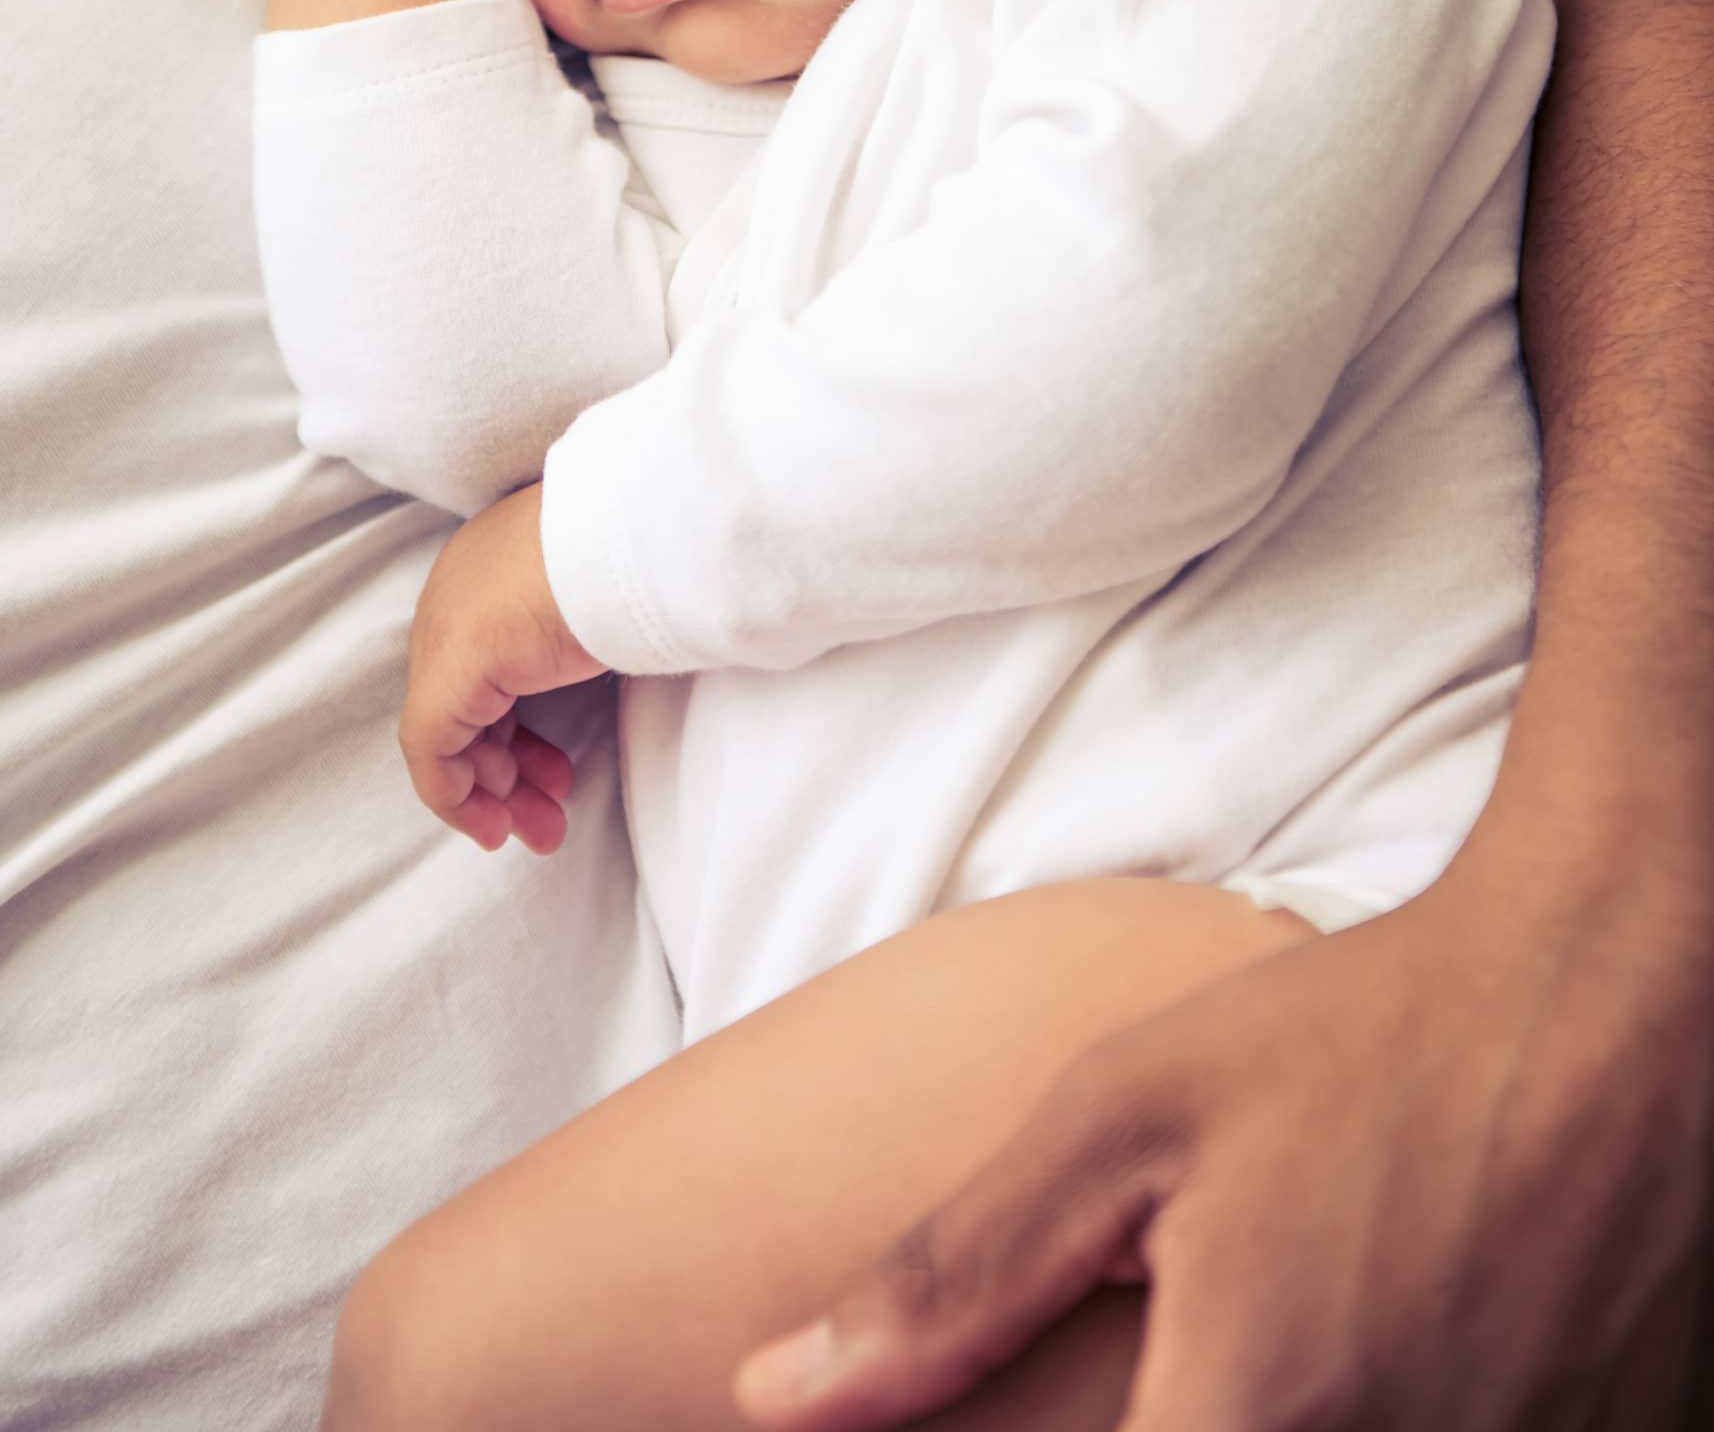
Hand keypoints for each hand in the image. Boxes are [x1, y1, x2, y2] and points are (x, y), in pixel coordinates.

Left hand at [400, 481, 607, 854]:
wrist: (636, 537)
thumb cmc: (639, 557)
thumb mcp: (601, 598)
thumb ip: (575, 638)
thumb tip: (589, 672)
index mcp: (488, 568)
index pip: (484, 668)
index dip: (517, 731)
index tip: (559, 772)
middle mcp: (453, 595)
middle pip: (466, 704)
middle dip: (507, 771)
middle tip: (547, 815)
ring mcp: (446, 632)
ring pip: (445, 733)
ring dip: (491, 794)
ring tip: (538, 832)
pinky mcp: (449, 672)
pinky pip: (431, 749)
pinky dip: (455, 796)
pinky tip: (492, 827)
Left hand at [734, 843, 1712, 1430]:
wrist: (1604, 994)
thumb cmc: (1353, 1040)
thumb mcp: (1123, 1119)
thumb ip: (950, 1277)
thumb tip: (765, 1393)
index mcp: (1245, 1426)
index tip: (1041, 1410)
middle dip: (1139, 1424)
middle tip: (1162, 1338)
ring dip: (1271, 1414)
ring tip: (1296, 1292)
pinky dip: (1378, 1414)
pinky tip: (1372, 1320)